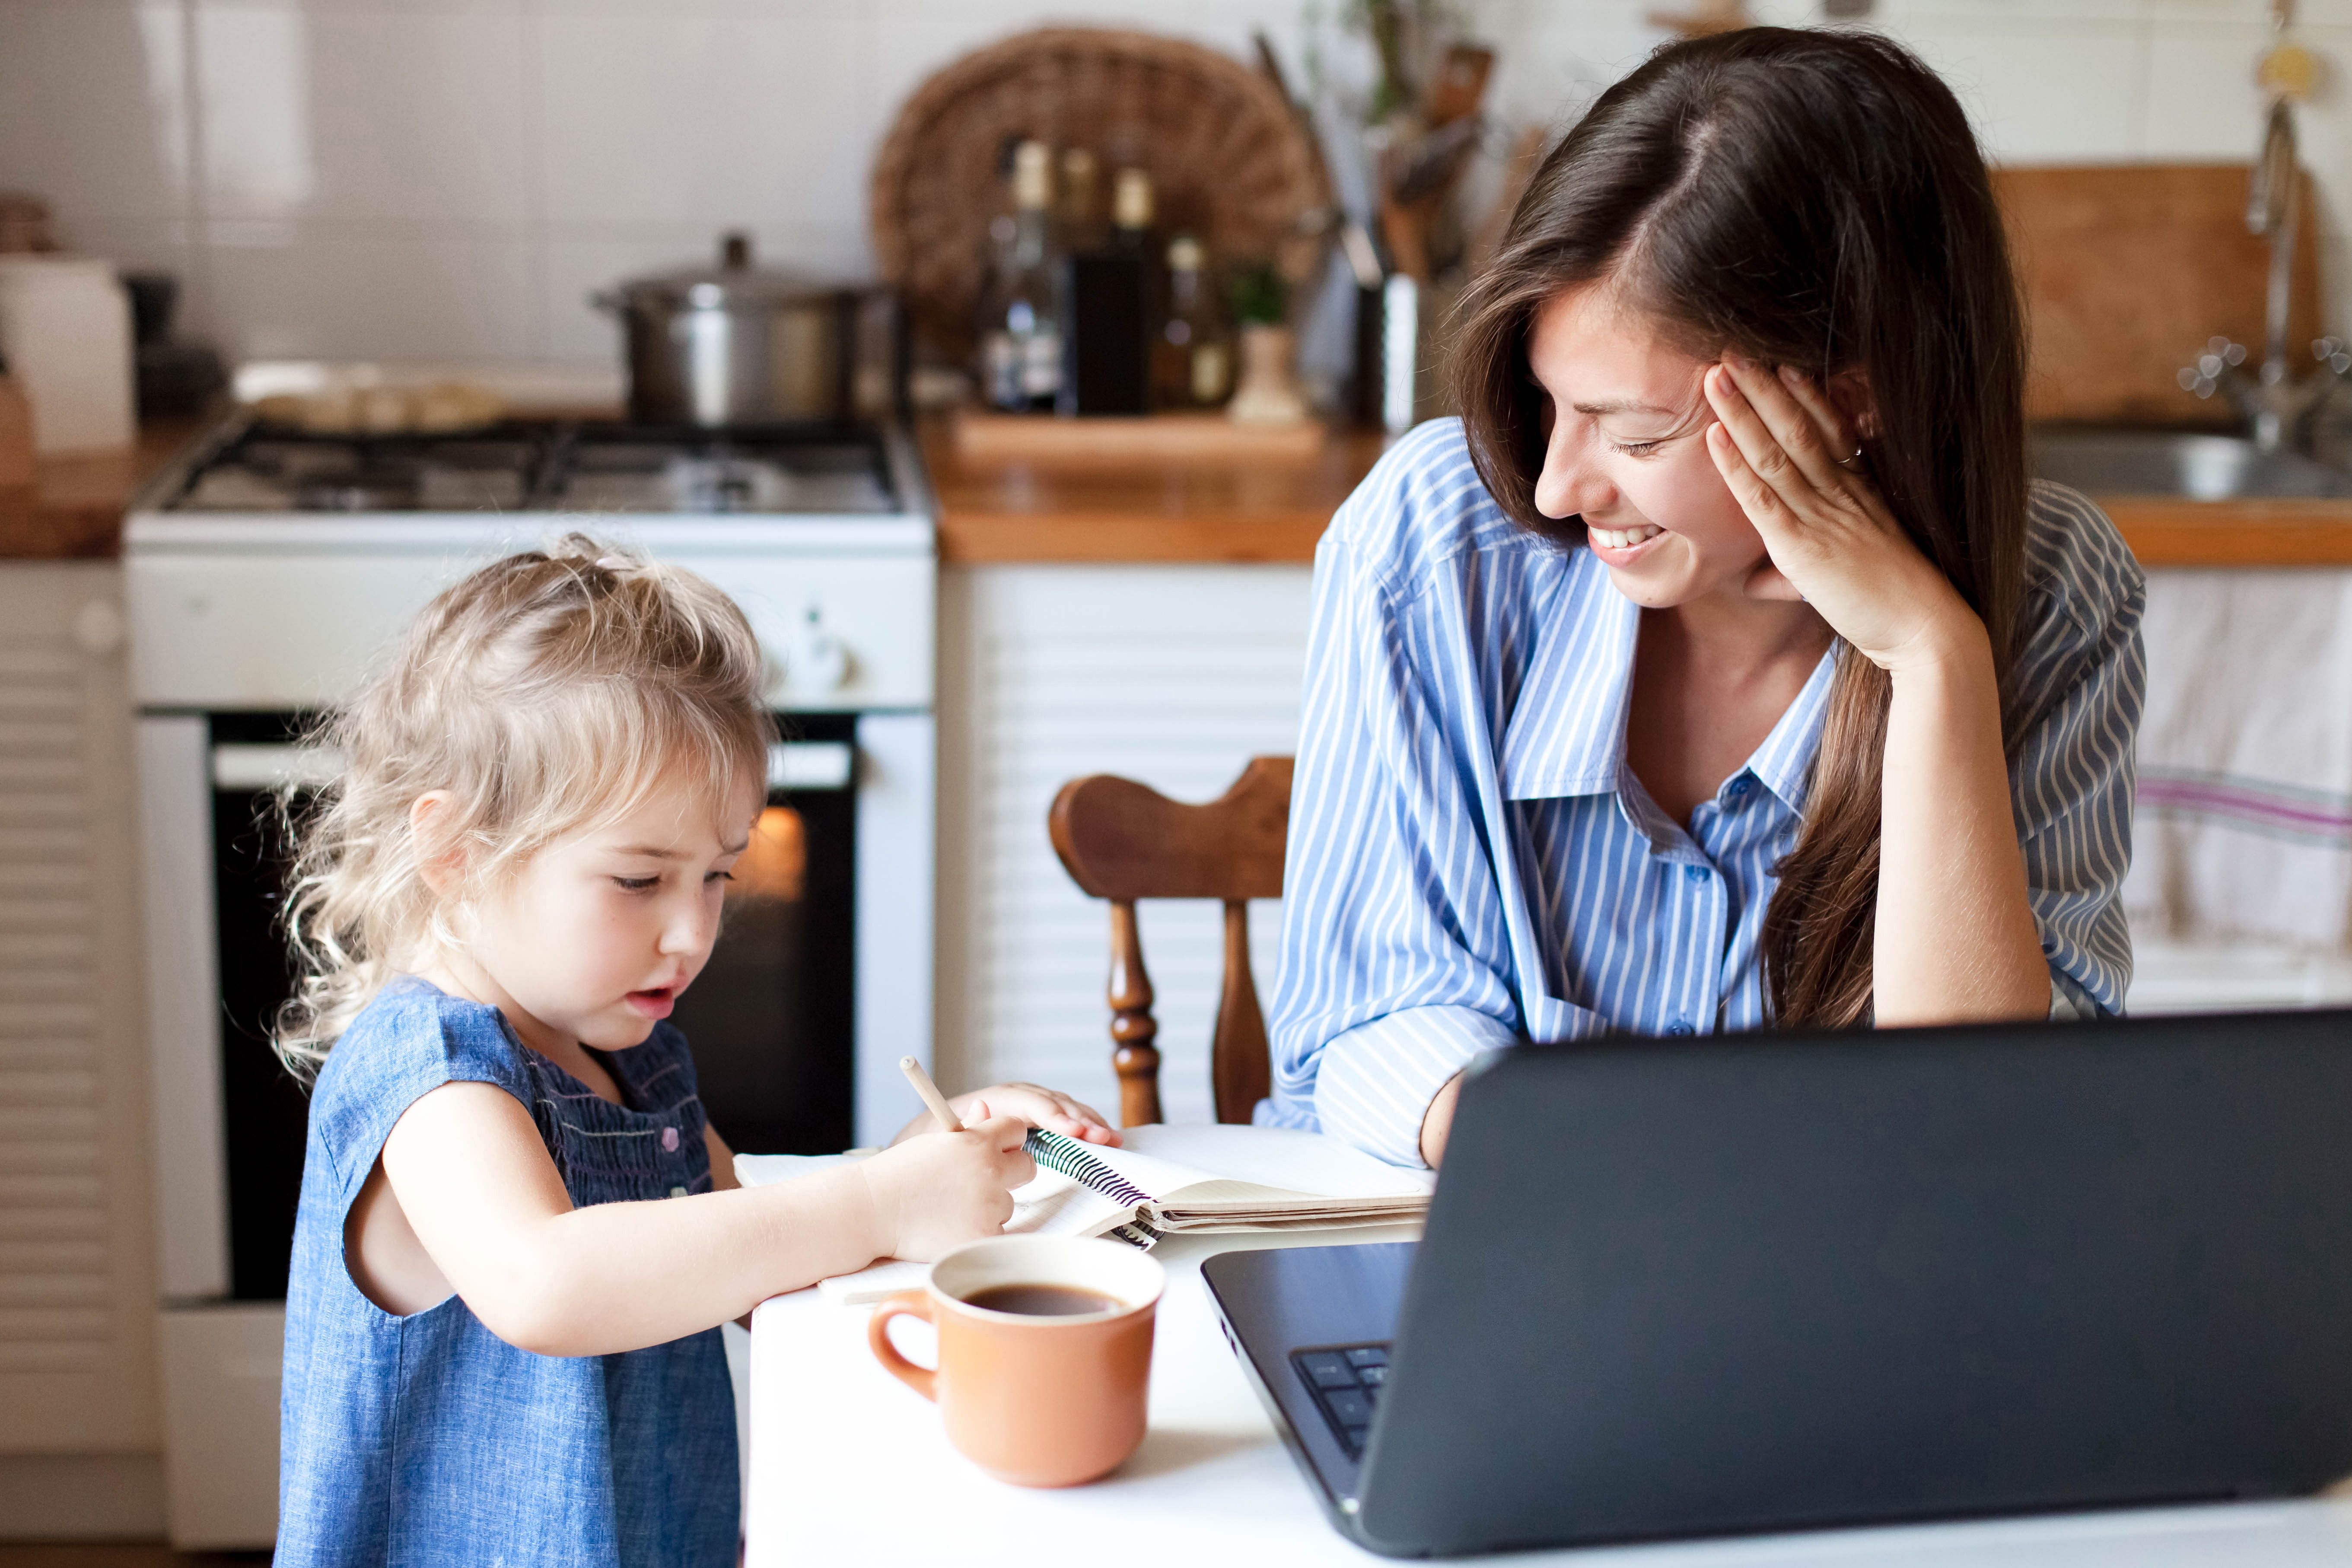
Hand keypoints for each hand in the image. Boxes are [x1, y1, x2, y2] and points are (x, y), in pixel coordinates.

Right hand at [856, 1112, 1035, 1261]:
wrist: (871, 1210)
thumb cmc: (898, 1173)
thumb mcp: (934, 1141)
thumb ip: (969, 1127)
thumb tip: (985, 1107)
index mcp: (978, 1142)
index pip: (1017, 1130)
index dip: (1006, 1140)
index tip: (996, 1149)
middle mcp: (990, 1171)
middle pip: (1027, 1167)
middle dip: (1010, 1172)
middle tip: (981, 1181)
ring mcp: (989, 1206)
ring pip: (1009, 1204)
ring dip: (990, 1207)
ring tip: (952, 1208)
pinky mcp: (983, 1237)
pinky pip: (998, 1233)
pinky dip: (981, 1233)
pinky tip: (953, 1228)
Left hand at [891, 1082, 1121, 1147]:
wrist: (936, 1138)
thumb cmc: (938, 1139)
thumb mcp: (942, 1133)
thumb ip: (961, 1125)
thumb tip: (982, 1110)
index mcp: (999, 1099)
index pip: (1031, 1103)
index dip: (1054, 1116)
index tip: (1073, 1132)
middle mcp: (1020, 1098)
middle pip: (1056, 1104)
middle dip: (1082, 1121)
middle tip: (1104, 1139)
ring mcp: (1033, 1108)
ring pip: (1068, 1110)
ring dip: (1091, 1124)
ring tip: (1114, 1140)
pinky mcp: (1041, 1122)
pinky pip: (1069, 1121)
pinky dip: (1089, 1128)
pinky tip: (1108, 1139)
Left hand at [1701, 356, 1979, 673]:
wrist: (1925, 629)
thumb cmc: (1891, 606)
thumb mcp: (1849, 573)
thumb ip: (1797, 570)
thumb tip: (1752, 579)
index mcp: (1861, 492)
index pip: (1831, 430)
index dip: (1805, 394)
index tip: (1782, 362)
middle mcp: (1842, 494)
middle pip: (1799, 427)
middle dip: (1764, 387)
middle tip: (1734, 349)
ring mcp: (1822, 517)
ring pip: (1776, 452)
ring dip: (1743, 411)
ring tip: (1717, 375)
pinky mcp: (1803, 547)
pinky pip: (1763, 496)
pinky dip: (1736, 465)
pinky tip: (1715, 436)